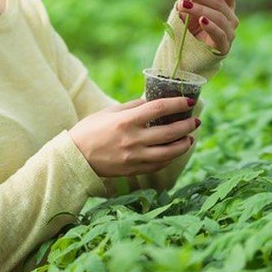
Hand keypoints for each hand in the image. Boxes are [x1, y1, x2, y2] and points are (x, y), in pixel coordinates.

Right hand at [69, 97, 200, 177]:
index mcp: (126, 121)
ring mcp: (134, 157)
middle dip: (187, 126)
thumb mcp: (109, 112)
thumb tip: (152, 102)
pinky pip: (158, 165)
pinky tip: (173, 151)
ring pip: (168, 153)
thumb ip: (132, 107)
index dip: (177, 104)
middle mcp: (133, 140)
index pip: (159, 109)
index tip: (188, 102)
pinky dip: (169, 157)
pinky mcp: (134, 170)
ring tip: (189, 138)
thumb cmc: (90, 130)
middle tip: (195, 121)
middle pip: (169, 132)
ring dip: (183, 145)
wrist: (75, 157)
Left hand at [176, 0, 238, 54]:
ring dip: (198, 9)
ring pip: (218, 16)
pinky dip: (210, 26)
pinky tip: (201, 20)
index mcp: (225, 5)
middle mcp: (230, 17)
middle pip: (220, 1)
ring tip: (183, 5)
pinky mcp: (224, 47)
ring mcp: (229, 32)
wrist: (189, 55)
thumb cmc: (191, 29)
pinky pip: (220, 34)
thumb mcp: (187, 9)